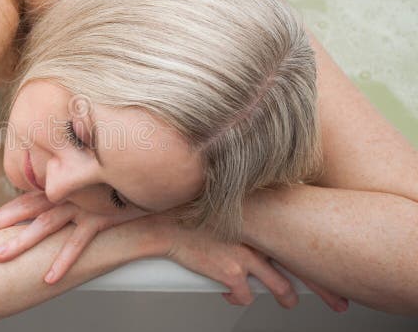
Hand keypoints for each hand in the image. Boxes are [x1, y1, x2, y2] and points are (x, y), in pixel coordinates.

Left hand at [0, 190, 148, 283]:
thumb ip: (68, 193)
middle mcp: (66, 195)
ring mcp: (82, 206)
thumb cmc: (117, 188)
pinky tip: (49, 278)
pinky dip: (63, 261)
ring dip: (20, 242)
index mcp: (60, 188)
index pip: (23, 200)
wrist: (151, 186)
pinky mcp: (101, 218)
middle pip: (24, 209)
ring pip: (44, 225)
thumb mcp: (89, 185)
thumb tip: (49, 205)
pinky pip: (78, 243)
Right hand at [167, 225, 348, 311]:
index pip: (303, 241)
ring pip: (278, 286)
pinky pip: (244, 295)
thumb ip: (254, 216)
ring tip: (289, 301)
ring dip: (285, 297)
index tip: (340, 270)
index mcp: (264, 219)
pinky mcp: (229, 273)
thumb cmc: (195, 213)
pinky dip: (239, 296)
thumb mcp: (232, 206)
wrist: (167, 223)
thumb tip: (268, 226)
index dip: (323, 260)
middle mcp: (260, 237)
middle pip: (301, 267)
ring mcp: (246, 256)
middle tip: (338, 301)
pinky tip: (231, 292)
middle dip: (322, 289)